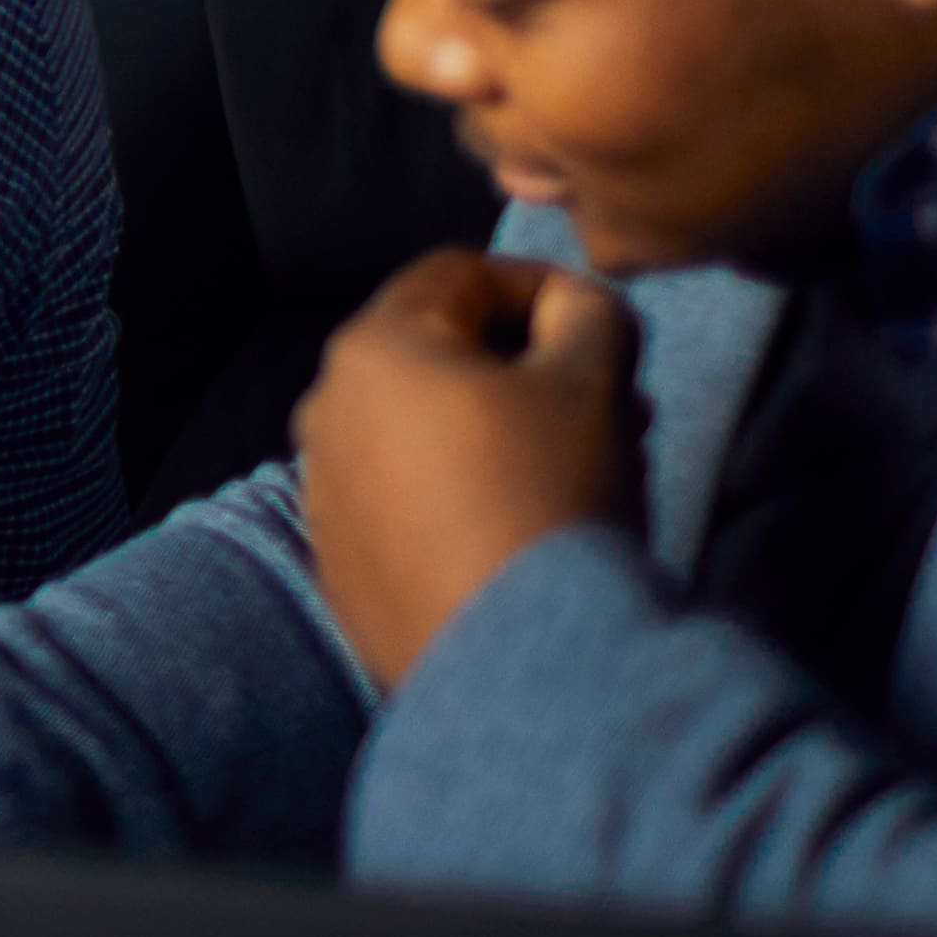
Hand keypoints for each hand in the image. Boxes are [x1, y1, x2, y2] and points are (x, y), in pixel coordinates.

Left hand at [295, 248, 643, 689]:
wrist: (516, 661)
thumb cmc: (552, 492)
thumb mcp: (593, 377)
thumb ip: (586, 310)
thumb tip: (570, 306)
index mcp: (370, 347)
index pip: (461, 275)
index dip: (544, 290)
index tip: (605, 336)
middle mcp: (323, 411)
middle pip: (439, 356)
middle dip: (531, 370)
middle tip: (614, 410)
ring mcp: (321, 494)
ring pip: (422, 431)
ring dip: (500, 433)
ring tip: (577, 471)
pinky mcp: (339, 568)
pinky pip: (405, 503)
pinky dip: (461, 496)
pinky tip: (520, 530)